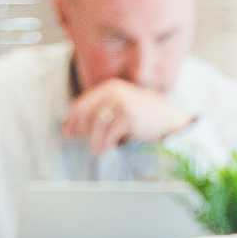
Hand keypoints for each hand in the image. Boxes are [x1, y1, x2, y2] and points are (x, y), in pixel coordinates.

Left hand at [61, 78, 191, 156]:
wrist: (168, 119)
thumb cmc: (142, 115)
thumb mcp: (120, 106)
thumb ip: (100, 111)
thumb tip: (73, 127)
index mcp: (109, 87)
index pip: (82, 103)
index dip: (72, 120)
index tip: (68, 132)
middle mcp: (113, 92)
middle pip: (86, 113)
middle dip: (80, 130)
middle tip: (80, 141)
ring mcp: (121, 103)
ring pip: (96, 125)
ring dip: (94, 140)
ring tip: (96, 150)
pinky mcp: (128, 117)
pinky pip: (109, 133)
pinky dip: (105, 144)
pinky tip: (107, 148)